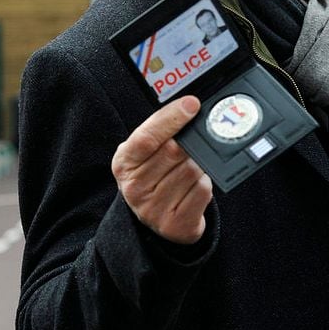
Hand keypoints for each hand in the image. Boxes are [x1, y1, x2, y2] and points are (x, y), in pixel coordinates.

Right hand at [111, 96, 212, 243]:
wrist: (156, 220)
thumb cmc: (154, 175)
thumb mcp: (145, 152)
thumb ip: (160, 131)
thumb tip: (189, 107)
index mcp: (123, 163)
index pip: (147, 137)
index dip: (171, 118)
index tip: (192, 104)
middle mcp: (134, 188)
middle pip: (174, 151)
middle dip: (189, 142)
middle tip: (194, 140)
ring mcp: (153, 210)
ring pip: (191, 170)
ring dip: (198, 164)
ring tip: (189, 167)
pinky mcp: (175, 225)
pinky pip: (202, 191)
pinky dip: (204, 183)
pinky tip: (194, 186)